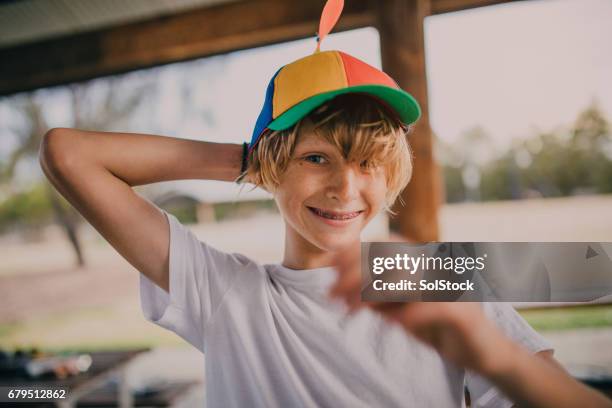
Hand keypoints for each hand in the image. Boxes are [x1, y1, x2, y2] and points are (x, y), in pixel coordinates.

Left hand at [329, 244, 510, 374]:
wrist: (482, 350)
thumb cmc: (437, 325)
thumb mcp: (399, 308)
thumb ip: (376, 295)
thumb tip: (341, 287)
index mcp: (425, 261)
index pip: (388, 244)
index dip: (357, 250)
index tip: (329, 263)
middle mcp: (439, 267)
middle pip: (394, 258)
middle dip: (356, 273)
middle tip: (331, 293)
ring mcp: (452, 288)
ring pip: (410, 279)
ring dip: (375, 294)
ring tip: (351, 309)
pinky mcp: (464, 314)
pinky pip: (432, 308)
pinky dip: (409, 314)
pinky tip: (390, 323)